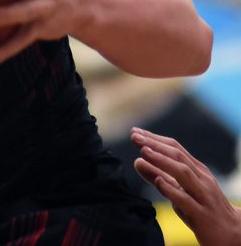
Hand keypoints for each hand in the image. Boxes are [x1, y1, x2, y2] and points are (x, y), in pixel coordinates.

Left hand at [131, 127, 240, 245]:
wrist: (232, 233)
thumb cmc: (201, 208)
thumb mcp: (180, 190)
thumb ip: (159, 176)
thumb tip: (137, 161)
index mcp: (197, 171)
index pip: (175, 148)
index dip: (155, 139)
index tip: (135, 131)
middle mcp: (202, 180)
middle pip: (178, 157)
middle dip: (156, 145)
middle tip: (134, 136)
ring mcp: (203, 196)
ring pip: (184, 174)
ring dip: (162, 161)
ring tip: (143, 152)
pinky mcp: (203, 215)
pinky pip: (187, 200)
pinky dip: (172, 190)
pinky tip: (159, 182)